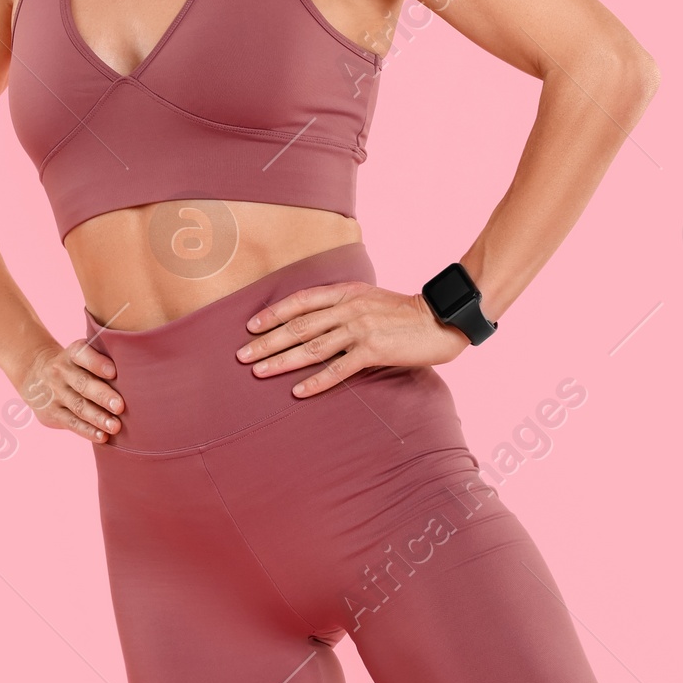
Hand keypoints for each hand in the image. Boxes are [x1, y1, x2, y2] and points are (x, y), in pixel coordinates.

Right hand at [20, 338, 124, 441]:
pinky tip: (102, 437)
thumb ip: (104, 360)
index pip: (82, 355)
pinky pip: (72, 422)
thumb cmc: (77, 366)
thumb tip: (140, 375)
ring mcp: (55, 393)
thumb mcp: (83, 355)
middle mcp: (61, 372)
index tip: (114, 372)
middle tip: (120, 406)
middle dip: (102, 395)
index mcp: (72, 354)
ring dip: (98, 417)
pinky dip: (87, 431)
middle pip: (83, 384)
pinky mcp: (52, 413)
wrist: (37, 375)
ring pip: (78, 406)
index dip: (97, 363)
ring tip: (115, 426)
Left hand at [237, 280, 468, 394]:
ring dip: (282, 361)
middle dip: (267, 342)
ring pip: (312, 347)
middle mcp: (348, 308)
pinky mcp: (373, 350)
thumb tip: (316, 321)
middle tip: (242, 355)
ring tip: (259, 372)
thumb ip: (344, 305)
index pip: (300, 301)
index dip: (273, 314)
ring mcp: (360, 328)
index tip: (251, 327)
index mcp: (346, 292)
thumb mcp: (370, 298)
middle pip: (298, 326)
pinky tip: (298, 391)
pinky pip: (338, 368)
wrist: (441, 320)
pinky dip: (316, 381)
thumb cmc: (405, 313)